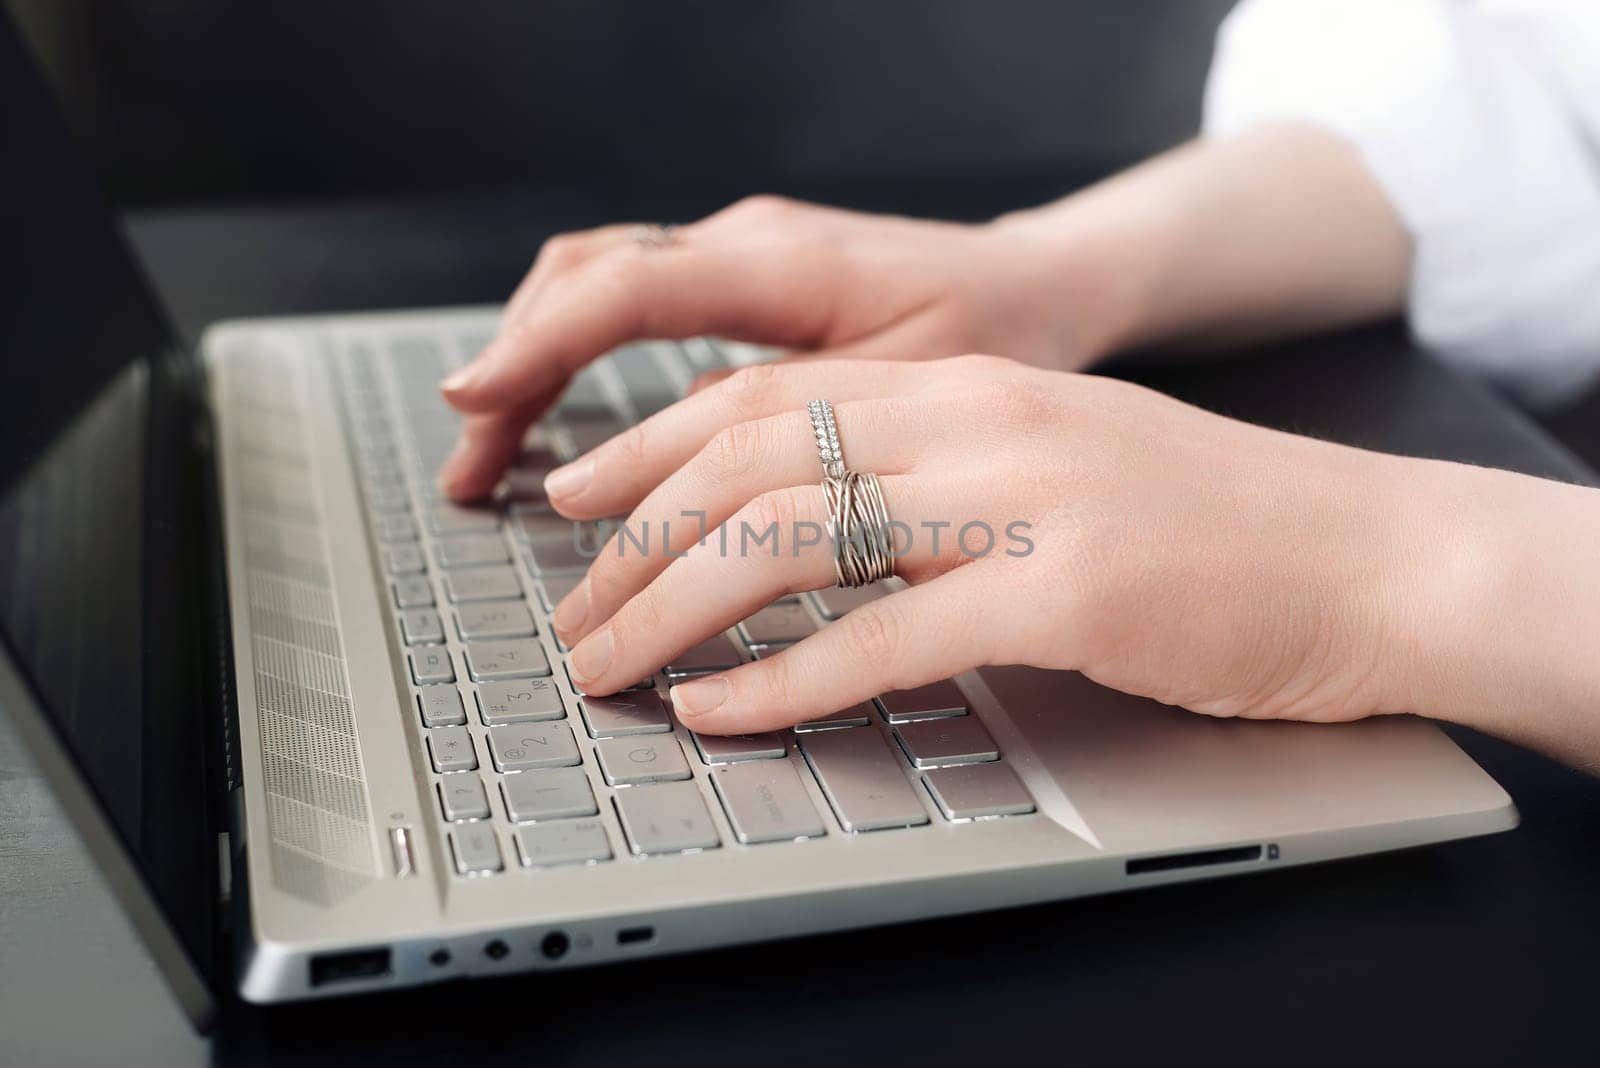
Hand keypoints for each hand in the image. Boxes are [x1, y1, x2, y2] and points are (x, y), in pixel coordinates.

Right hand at [436, 196, 1123, 499]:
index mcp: (787, 262)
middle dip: (513, 370)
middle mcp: (748, 240)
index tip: (473, 400)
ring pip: (594, 284)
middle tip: (470, 469)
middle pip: (585, 282)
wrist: (1040, 284)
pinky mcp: (741, 275)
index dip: (541, 345)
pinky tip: (556, 418)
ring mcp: (738, 250)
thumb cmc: (1001, 336)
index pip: (627, 286)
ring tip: (489, 454)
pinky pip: (628, 298)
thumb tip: (688, 464)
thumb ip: (802, 419)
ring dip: (532, 362)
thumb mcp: (917, 392)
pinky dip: (574, 354)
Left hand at [546, 355, 1462, 736]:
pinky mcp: (1063, 593)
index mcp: (970, 381)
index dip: (652, 447)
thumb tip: (809, 523)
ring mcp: (1021, 499)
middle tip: (575, 606)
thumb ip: (936, 472)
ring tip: (609, 664)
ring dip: (675, 606)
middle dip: (637, 538)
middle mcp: (980, 420)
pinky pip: (882, 636)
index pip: (767, 395)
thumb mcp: (1052, 458)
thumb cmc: (1209, 522)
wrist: (1366, 554)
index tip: (582, 499)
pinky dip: (781, 678)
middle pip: (752, 459)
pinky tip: (721, 708)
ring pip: (793, 535)